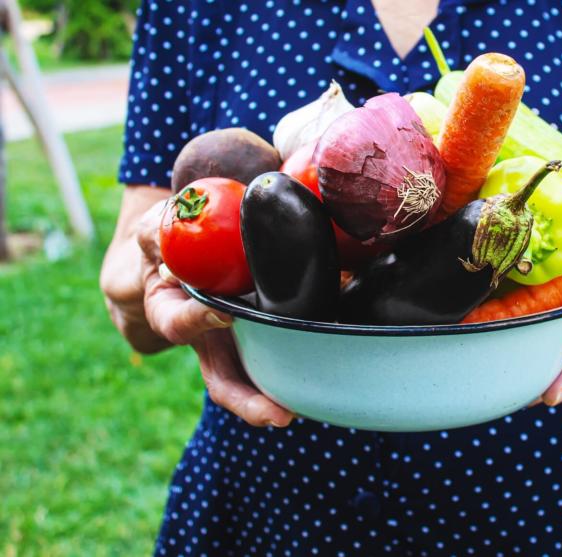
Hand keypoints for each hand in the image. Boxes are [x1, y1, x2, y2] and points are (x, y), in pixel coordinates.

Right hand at [135, 199, 293, 427]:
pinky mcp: (262, 339)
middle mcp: (205, 339)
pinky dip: (299, 372)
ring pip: (252, 384)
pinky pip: (279, 362)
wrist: (176, 256)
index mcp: (171, 311)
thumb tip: (181, 221)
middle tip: (277, 414)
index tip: (223, 313)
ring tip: (298, 414)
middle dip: (248, 401)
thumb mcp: (157, 232)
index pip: (180, 323)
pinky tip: (329, 378)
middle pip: (222, 380)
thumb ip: (162, 232)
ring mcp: (234, 345)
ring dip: (274, 402)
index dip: (199, 320)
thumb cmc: (167, 242)